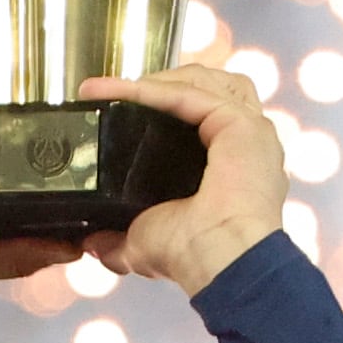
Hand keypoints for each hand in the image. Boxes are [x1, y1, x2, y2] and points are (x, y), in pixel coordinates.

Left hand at [77, 59, 288, 294]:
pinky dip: (154, 89)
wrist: (218, 264)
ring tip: (117, 87)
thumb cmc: (195, 258)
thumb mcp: (146, 242)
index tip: (117, 107)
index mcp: (232, 167)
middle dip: (163, 83)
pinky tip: (122, 91)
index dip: (162, 106)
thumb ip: (119, 238)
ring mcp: (250, 131)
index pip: (203, 117)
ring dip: (159, 79)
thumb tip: (92, 242)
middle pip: (210, 88)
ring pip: (206, 81)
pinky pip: (192, 94)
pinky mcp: (242, 124)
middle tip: (117, 94)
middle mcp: (247, 144)